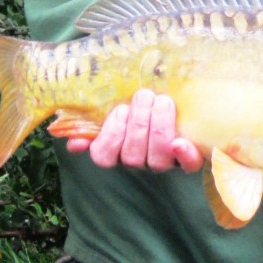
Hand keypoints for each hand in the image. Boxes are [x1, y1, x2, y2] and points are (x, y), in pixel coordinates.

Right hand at [66, 89, 203, 172]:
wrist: (173, 100)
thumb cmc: (138, 102)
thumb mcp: (113, 108)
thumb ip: (92, 123)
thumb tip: (73, 143)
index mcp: (117, 150)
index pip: (104, 156)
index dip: (111, 135)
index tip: (121, 110)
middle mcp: (139, 161)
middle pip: (132, 156)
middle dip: (138, 124)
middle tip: (145, 96)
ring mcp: (164, 162)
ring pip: (157, 159)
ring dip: (158, 128)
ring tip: (162, 101)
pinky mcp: (188, 160)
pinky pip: (188, 166)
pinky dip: (185, 155)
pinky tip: (181, 142)